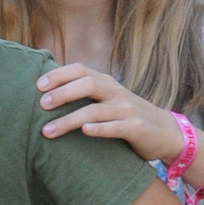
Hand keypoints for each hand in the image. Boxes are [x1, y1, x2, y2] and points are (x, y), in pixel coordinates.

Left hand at [36, 63, 187, 164]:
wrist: (166, 133)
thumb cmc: (127, 118)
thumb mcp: (107, 102)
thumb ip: (85, 97)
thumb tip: (49, 95)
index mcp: (106, 84)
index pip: (81, 71)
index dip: (59, 75)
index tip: (38, 86)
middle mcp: (116, 93)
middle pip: (87, 85)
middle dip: (62, 94)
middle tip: (41, 105)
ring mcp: (127, 110)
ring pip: (95, 111)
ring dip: (69, 120)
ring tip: (47, 131)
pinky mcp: (136, 129)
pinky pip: (116, 127)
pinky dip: (100, 129)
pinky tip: (85, 132)